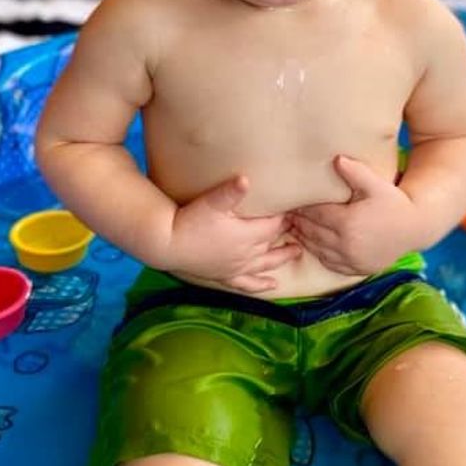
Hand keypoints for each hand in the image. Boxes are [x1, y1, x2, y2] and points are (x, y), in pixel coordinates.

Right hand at [169, 175, 300, 293]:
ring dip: (282, 258)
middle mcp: (246, 253)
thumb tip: (246, 179)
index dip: (284, 217)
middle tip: (298, 224)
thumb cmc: (189, 221)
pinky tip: (272, 286)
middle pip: (272, 242)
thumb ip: (230, 192)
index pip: (273, 225)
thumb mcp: (211, 203)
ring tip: (296, 252)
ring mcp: (236, 267)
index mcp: (247, 235)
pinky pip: (248, 284)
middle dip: (285, 233)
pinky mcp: (224, 276)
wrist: (167, 244)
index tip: (294, 208)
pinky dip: (261, 285)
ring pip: (266, 264)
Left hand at [289, 155, 420, 275]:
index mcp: (348, 223)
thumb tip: (337, 159)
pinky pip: (329, 262)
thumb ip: (355, 172)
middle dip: (299, 222)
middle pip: (312, 233)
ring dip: (304, 238)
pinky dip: (317, 253)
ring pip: (317, 249)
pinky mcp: (356, 269)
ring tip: (295, 227)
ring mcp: (350, 260)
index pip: (315, 215)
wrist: (415, 229)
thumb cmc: (394, 203)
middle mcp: (346, 244)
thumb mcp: (377, 185)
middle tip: (288, 214)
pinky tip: (312, 243)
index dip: (302, 208)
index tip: (292, 202)